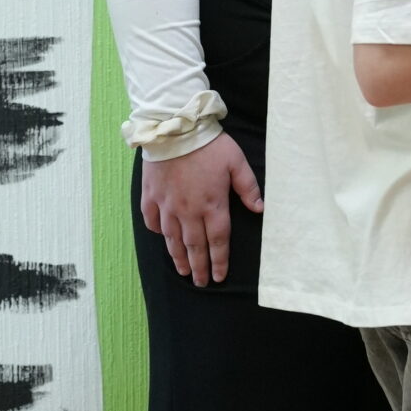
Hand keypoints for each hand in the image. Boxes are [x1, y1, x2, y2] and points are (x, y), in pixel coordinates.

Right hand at [139, 133, 262, 286]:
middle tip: (200, 283)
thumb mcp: (237, 162)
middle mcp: (189, 211)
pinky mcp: (150, 195)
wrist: (174, 127)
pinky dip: (158, 231)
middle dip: (199, 267)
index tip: (219, 277)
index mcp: (212, 205)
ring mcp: (167, 205)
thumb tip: (260, 208)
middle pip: (195, 246)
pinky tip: (162, 238)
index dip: (219, 261)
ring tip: (182, 271)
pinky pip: (152, 220)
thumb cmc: (209, 144)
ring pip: (173, 239)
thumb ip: (248, 187)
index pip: (218, 241)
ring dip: (178, 257)